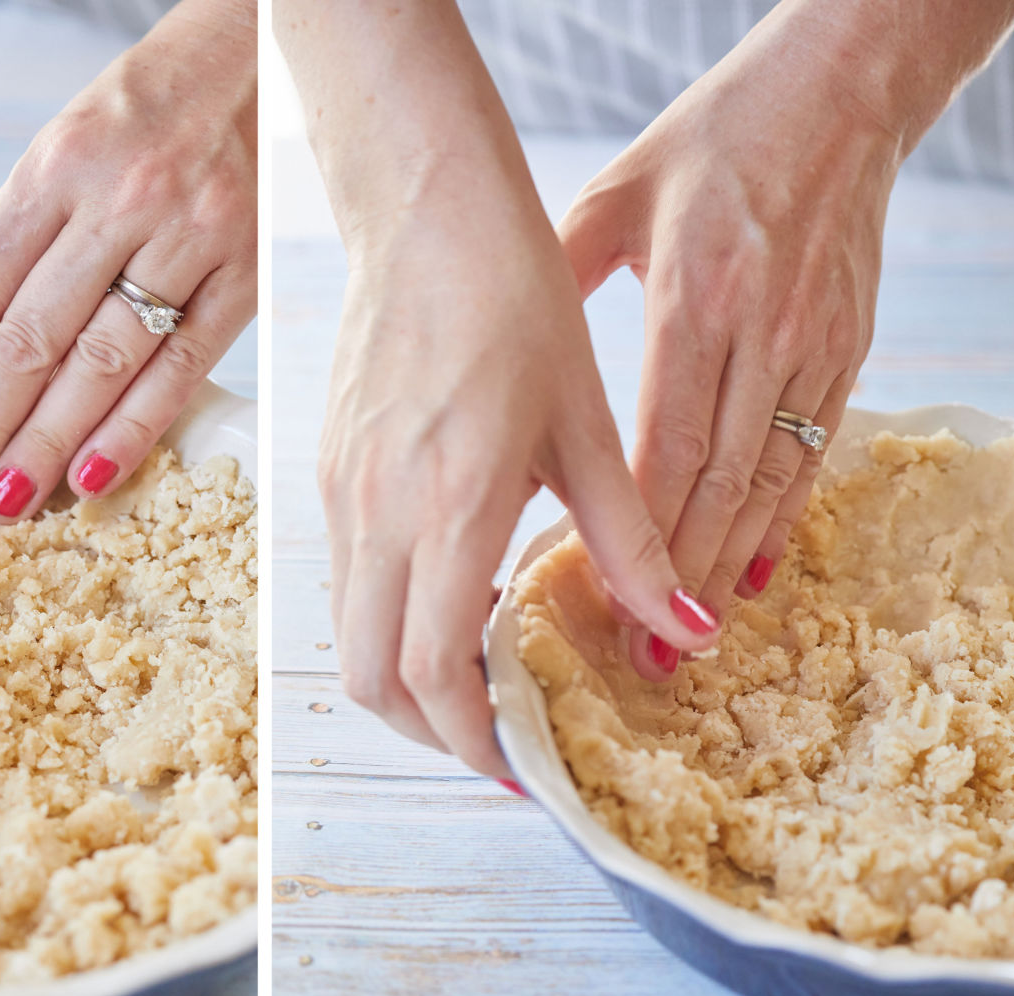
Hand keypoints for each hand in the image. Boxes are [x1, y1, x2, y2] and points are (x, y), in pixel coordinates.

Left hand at [0, 0, 256, 522]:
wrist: (262, 51)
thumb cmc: (150, 111)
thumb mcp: (69, 147)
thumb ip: (27, 237)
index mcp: (56, 165)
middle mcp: (120, 199)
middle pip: (31, 339)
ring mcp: (189, 237)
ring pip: (101, 364)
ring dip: (46, 444)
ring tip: (3, 501)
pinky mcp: (245, 273)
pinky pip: (180, 367)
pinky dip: (133, 428)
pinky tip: (91, 475)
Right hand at [320, 165, 718, 780]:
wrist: (425, 217)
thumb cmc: (513, 304)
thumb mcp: (587, 428)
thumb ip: (629, 542)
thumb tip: (683, 631)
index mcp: (445, 506)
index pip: (431, 673)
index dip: (473, 739)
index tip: (521, 760)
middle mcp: (374, 515)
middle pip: (370, 681)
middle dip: (431, 729)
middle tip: (499, 732)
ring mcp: (340, 496)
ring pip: (349, 639)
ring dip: (408, 680)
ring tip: (483, 670)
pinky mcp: (329, 474)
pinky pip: (347, 583)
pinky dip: (393, 621)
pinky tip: (454, 591)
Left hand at [557, 0, 1013, 678]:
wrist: (836, 89)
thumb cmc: (713, 139)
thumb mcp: (617, 201)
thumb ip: (563, 282)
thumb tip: (505, 361)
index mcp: (695, 298)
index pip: (663, 448)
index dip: (635, 537)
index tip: (600, 600)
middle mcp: (760, 332)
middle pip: (716, 486)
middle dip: (675, 583)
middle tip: (641, 659)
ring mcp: (812, 344)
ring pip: (768, 482)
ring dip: (726, 570)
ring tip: (690, 643)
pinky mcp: (846, 347)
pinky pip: (811, 454)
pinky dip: (780, 522)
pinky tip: (752, 576)